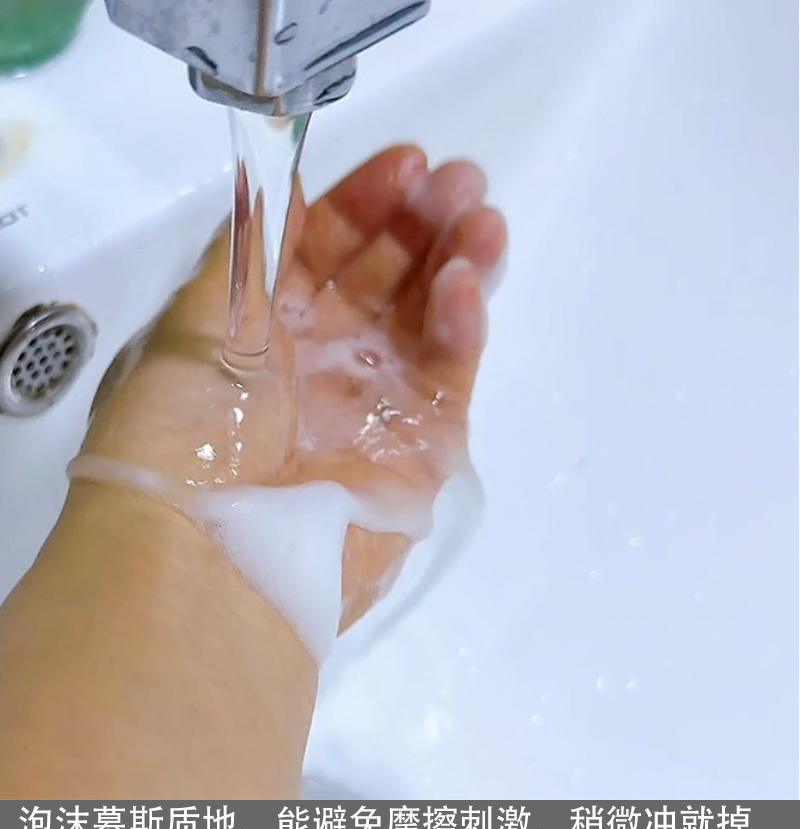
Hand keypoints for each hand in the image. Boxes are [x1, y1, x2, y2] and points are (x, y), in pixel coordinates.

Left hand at [81, 146, 506, 630]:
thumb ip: (252, 252)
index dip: (364, 205)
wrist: (215, 552)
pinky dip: (462, 326)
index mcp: (262, 330)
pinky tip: (465, 284)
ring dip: (456, 263)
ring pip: (426, 320)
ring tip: (481, 219)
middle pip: (383, 278)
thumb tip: (280, 189)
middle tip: (458, 182)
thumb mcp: (199, 321)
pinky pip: (449, 373)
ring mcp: (373, 402)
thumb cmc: (187, 430)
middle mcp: (320, 362)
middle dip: (422, 224)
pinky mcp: (420, 445)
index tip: (405, 165)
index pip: (324, 251)